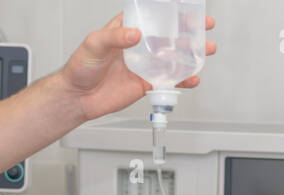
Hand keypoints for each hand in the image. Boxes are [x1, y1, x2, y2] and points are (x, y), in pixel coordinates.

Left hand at [61, 13, 216, 121]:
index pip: (153, 15)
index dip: (171, 11)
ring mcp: (144, 64)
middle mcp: (138, 45)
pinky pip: (168, 80)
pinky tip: (192, 77)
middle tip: (205, 26)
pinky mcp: (146, 83)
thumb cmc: (80, 67)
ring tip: (206, 51)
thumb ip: (115, 37)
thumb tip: (135, 34)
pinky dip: (182, 79)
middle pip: (169, 34)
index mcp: (127, 28)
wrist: (77, 97)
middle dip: (189, 30)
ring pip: (173, 57)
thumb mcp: (94, 44)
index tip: (187, 7)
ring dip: (191, 54)